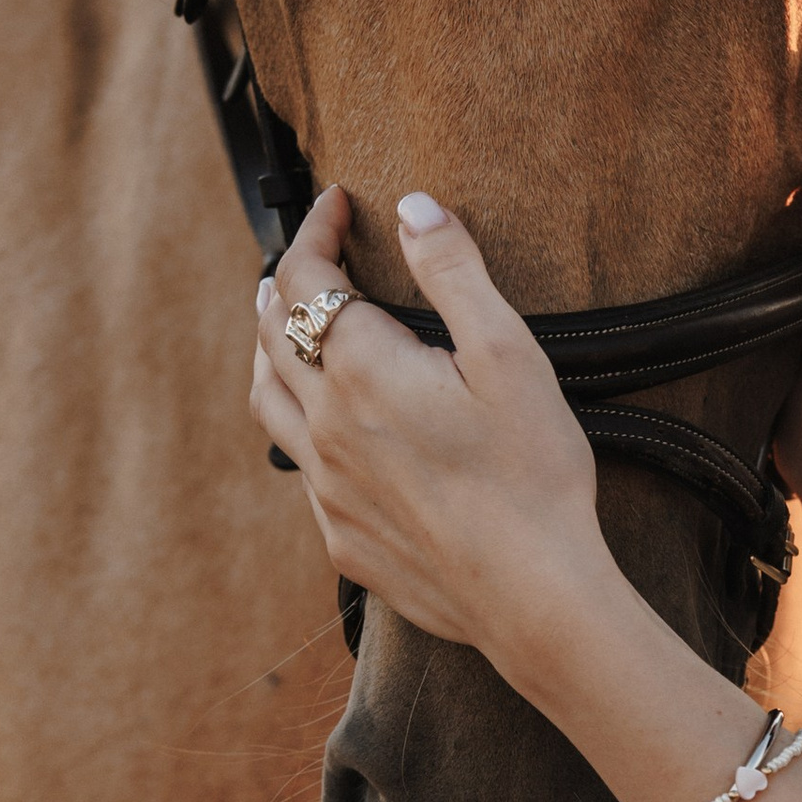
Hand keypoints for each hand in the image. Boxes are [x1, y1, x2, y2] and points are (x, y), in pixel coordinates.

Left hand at [250, 187, 610, 678]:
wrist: (533, 597)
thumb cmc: (534, 475)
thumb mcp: (508, 355)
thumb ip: (454, 272)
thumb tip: (413, 207)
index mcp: (362, 371)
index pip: (308, 279)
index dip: (316, 230)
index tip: (336, 203)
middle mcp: (325, 427)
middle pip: (270, 336)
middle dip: (284, 283)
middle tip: (306, 258)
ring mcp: (327, 488)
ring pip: (267, 402)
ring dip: (267, 351)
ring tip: (277, 327)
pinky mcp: (342, 538)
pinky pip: (298, 467)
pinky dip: (298, 423)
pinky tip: (326, 427)